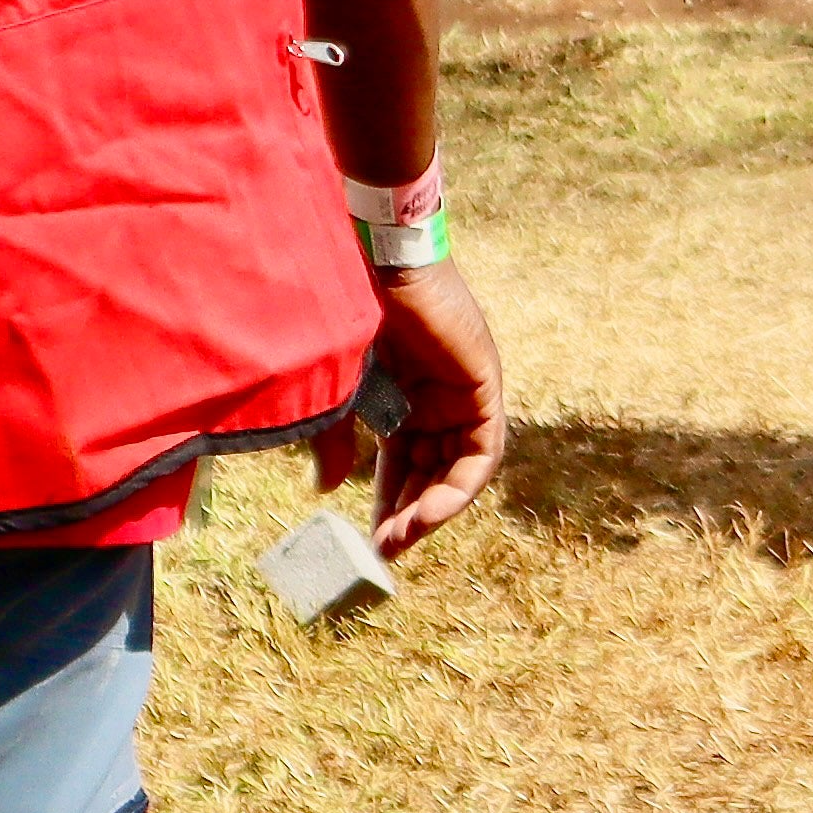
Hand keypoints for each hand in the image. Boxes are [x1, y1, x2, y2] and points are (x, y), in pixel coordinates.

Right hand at [337, 262, 509, 554]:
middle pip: (433, 471)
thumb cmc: (346, 315)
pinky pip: (483, 450)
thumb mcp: (338, 392)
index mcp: (403, 398)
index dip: (389, 504)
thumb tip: (329, 489)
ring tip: (403, 539)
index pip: (403, 465)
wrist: (370, 263)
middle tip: (385, 550)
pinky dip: (461, 484)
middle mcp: (436, 399)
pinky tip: (431, 512)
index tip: (370, 543)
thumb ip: (337, 441)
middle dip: (410, 514)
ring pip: (458, 468)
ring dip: (434, 508)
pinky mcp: (482, 385)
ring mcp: (462, 392)